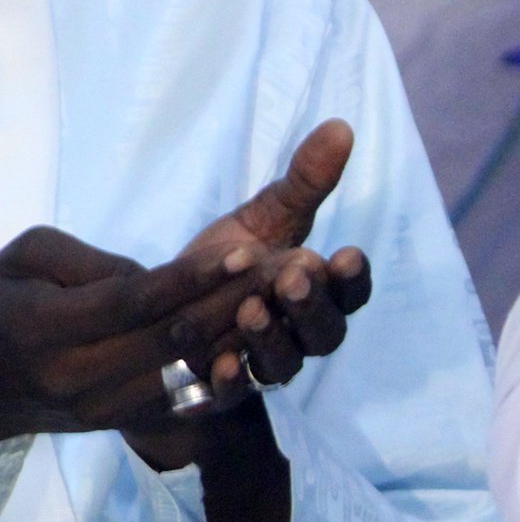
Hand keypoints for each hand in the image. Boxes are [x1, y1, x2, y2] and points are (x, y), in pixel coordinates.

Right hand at [0, 226, 272, 442]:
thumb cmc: (3, 300)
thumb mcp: (27, 260)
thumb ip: (90, 262)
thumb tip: (156, 279)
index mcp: (45, 329)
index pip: (134, 303)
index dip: (193, 278)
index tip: (245, 251)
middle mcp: (75, 377)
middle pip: (170, 340)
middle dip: (232, 301)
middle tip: (283, 268)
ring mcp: (101, 409)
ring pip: (186, 373)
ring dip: (241, 336)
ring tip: (281, 299)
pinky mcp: (122, 423)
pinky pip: (186, 398)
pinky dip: (227, 370)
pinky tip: (262, 338)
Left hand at [132, 121, 375, 460]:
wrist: (165, 315)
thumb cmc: (227, 266)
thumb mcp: (262, 219)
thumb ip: (303, 182)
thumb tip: (340, 127)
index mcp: (321, 293)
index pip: (351, 290)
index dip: (351, 277)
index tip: (344, 255)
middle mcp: (302, 335)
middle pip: (326, 331)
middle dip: (312, 305)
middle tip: (294, 276)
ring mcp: (265, 366)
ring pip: (284, 363)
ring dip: (273, 339)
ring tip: (251, 310)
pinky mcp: (223, 390)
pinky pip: (235, 394)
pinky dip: (231, 381)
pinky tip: (219, 363)